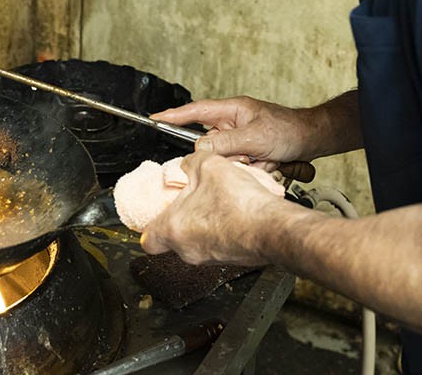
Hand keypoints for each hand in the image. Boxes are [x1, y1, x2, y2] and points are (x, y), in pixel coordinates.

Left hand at [139, 150, 287, 265]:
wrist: (274, 228)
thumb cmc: (240, 205)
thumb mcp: (210, 166)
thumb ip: (192, 163)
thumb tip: (189, 164)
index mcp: (173, 229)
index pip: (147, 240)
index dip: (148, 225)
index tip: (154, 214)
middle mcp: (189, 250)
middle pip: (174, 237)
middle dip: (182, 216)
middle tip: (191, 199)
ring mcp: (210, 258)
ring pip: (197, 240)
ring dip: (204, 221)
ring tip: (217, 200)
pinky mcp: (231, 259)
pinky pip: (219, 243)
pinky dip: (223, 229)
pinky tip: (234, 211)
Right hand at [151, 96, 322, 171]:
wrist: (314, 140)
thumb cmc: (290, 129)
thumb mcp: (256, 137)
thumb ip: (226, 143)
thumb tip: (200, 149)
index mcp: (232, 111)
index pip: (196, 111)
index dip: (173, 115)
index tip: (153, 119)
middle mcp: (233, 124)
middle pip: (212, 146)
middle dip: (232, 157)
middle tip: (251, 157)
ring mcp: (241, 140)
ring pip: (228, 161)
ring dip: (248, 166)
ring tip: (267, 159)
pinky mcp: (250, 154)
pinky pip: (241, 169)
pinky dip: (256, 170)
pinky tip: (271, 165)